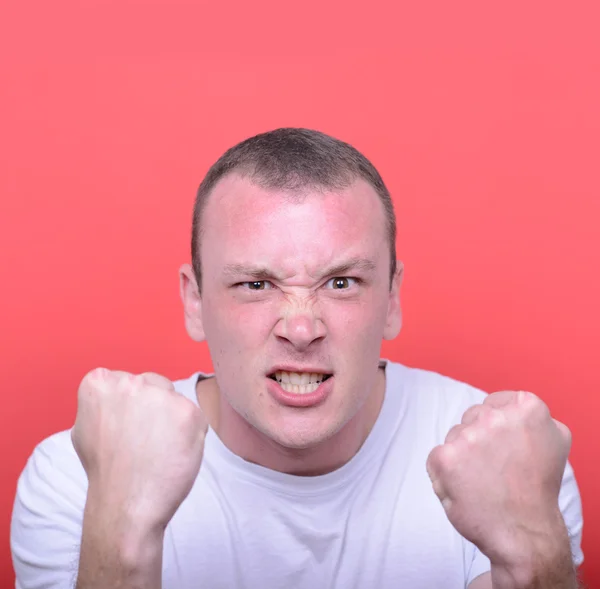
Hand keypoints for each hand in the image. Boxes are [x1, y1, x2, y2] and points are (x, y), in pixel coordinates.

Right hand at [72, 368, 207, 533]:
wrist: (125, 506)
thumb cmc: (106, 470)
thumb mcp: (86, 425)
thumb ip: (105, 401)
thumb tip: (118, 388)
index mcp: (100, 382)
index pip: (127, 381)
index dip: (129, 408)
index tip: (124, 430)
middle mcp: (130, 382)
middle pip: (154, 384)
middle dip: (153, 408)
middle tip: (143, 442)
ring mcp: (160, 395)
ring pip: (175, 399)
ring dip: (172, 419)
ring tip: (156, 449)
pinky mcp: (188, 411)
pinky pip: (194, 416)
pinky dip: (189, 434)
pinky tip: (172, 453)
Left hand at [426, 390, 571, 566]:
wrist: (524, 534)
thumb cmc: (536, 490)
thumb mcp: (554, 441)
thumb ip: (532, 417)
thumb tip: (513, 405)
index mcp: (526, 408)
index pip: (495, 402)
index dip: (497, 426)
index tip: (504, 447)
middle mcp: (495, 418)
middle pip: (473, 417)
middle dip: (479, 438)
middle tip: (496, 468)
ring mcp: (468, 436)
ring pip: (455, 436)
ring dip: (462, 455)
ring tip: (483, 481)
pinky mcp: (445, 457)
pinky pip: (437, 456)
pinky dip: (445, 473)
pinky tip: (465, 489)